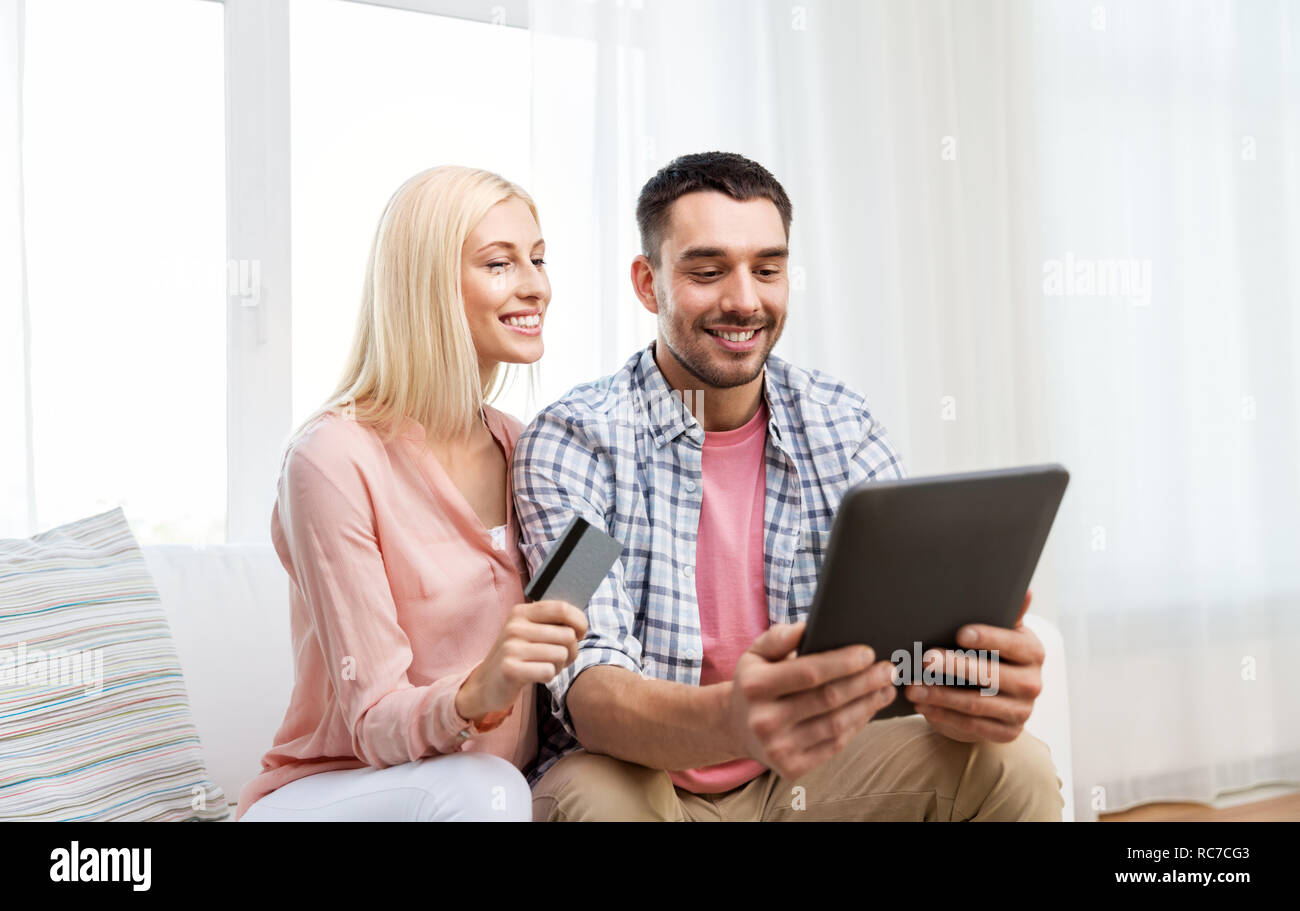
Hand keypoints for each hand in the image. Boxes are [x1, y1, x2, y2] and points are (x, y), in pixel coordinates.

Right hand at [456, 600, 587, 721]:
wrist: (485, 684)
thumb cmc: (517, 656)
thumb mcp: (529, 632)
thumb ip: (553, 623)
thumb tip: (582, 625)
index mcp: (522, 612)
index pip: (562, 608)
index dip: (580, 622)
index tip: (580, 634)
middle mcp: (515, 627)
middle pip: (567, 635)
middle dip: (570, 651)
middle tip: (558, 658)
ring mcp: (511, 648)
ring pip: (561, 654)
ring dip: (559, 666)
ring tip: (544, 666)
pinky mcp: (510, 669)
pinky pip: (549, 671)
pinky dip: (548, 676)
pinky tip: (535, 676)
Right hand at [729, 621, 897, 780]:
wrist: (735, 727)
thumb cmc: (754, 682)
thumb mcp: (756, 653)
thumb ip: (778, 637)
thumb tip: (806, 628)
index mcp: (756, 687)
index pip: (809, 673)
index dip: (843, 663)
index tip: (869, 653)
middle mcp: (764, 720)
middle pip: (828, 699)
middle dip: (864, 683)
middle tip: (888, 670)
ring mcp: (778, 748)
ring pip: (836, 725)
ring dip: (867, 705)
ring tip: (886, 689)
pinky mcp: (792, 768)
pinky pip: (834, 745)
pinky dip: (856, 726)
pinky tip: (868, 709)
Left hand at [906, 589, 1043, 742]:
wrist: (997, 694)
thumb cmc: (991, 652)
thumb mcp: (999, 633)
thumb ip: (1005, 615)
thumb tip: (1026, 591)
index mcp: (1033, 652)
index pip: (1012, 644)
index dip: (987, 638)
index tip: (959, 634)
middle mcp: (1033, 683)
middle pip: (991, 675)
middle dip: (955, 667)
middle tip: (925, 660)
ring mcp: (1022, 711)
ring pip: (977, 703)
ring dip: (941, 696)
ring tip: (913, 687)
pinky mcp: (1007, 732)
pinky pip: (972, 726)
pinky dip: (944, 716)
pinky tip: (923, 706)